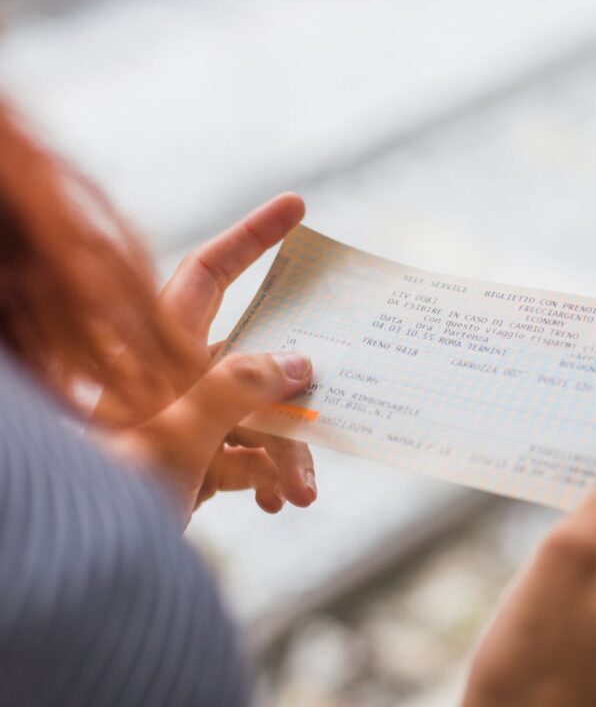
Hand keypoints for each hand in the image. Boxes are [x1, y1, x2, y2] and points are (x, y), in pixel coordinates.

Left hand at [94, 194, 317, 522]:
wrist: (77, 568)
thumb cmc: (106, 489)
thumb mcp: (175, 434)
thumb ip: (239, 389)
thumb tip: (298, 363)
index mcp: (155, 349)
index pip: (208, 274)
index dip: (252, 236)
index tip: (298, 208)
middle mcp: (172, 376)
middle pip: (255, 357)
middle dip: (298, 391)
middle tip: (337, 398)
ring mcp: (184, 419)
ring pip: (259, 414)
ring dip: (288, 451)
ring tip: (300, 494)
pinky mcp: (192, 461)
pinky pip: (247, 454)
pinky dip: (267, 475)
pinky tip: (277, 502)